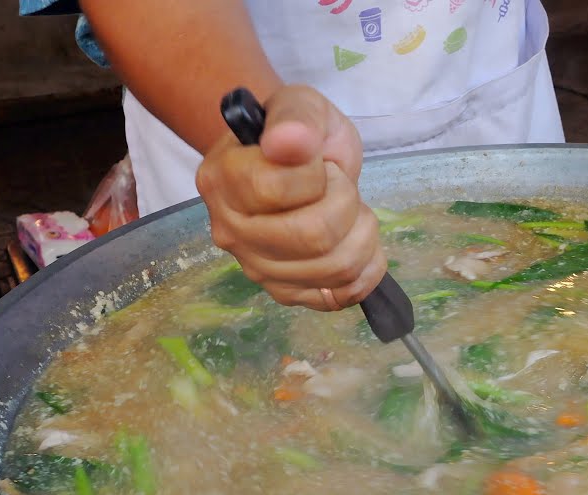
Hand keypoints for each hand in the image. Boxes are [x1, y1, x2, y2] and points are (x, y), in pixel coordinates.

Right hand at [195, 85, 385, 310]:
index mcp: (222, 179)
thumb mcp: (300, 105)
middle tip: (339, 186)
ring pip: (334, 267)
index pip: (276, 188)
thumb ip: (295, 118)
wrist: (303, 162)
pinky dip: (365, 269)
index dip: (315, 174)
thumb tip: (287, 142)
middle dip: (346, 203)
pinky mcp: (286, 292)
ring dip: (363, 234)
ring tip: (351, 211)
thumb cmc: (300, 133)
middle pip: (312, 236)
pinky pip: (339, 296)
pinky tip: (358, 243)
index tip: (317, 162)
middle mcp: (230, 230)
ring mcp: (256, 267)